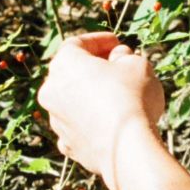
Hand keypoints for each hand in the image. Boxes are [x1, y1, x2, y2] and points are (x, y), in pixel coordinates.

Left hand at [37, 32, 164, 189]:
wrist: (128, 148)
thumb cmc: (133, 97)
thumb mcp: (137, 64)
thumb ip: (125, 56)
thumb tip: (118, 58)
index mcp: (65, 64)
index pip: (77, 43)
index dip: (99, 40)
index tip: (117, 43)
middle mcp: (52, 91)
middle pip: (70, 72)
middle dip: (93, 68)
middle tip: (118, 67)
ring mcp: (56, 121)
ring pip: (72, 100)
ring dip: (91, 95)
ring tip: (119, 96)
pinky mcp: (67, 145)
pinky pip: (77, 125)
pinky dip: (90, 121)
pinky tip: (110, 122)